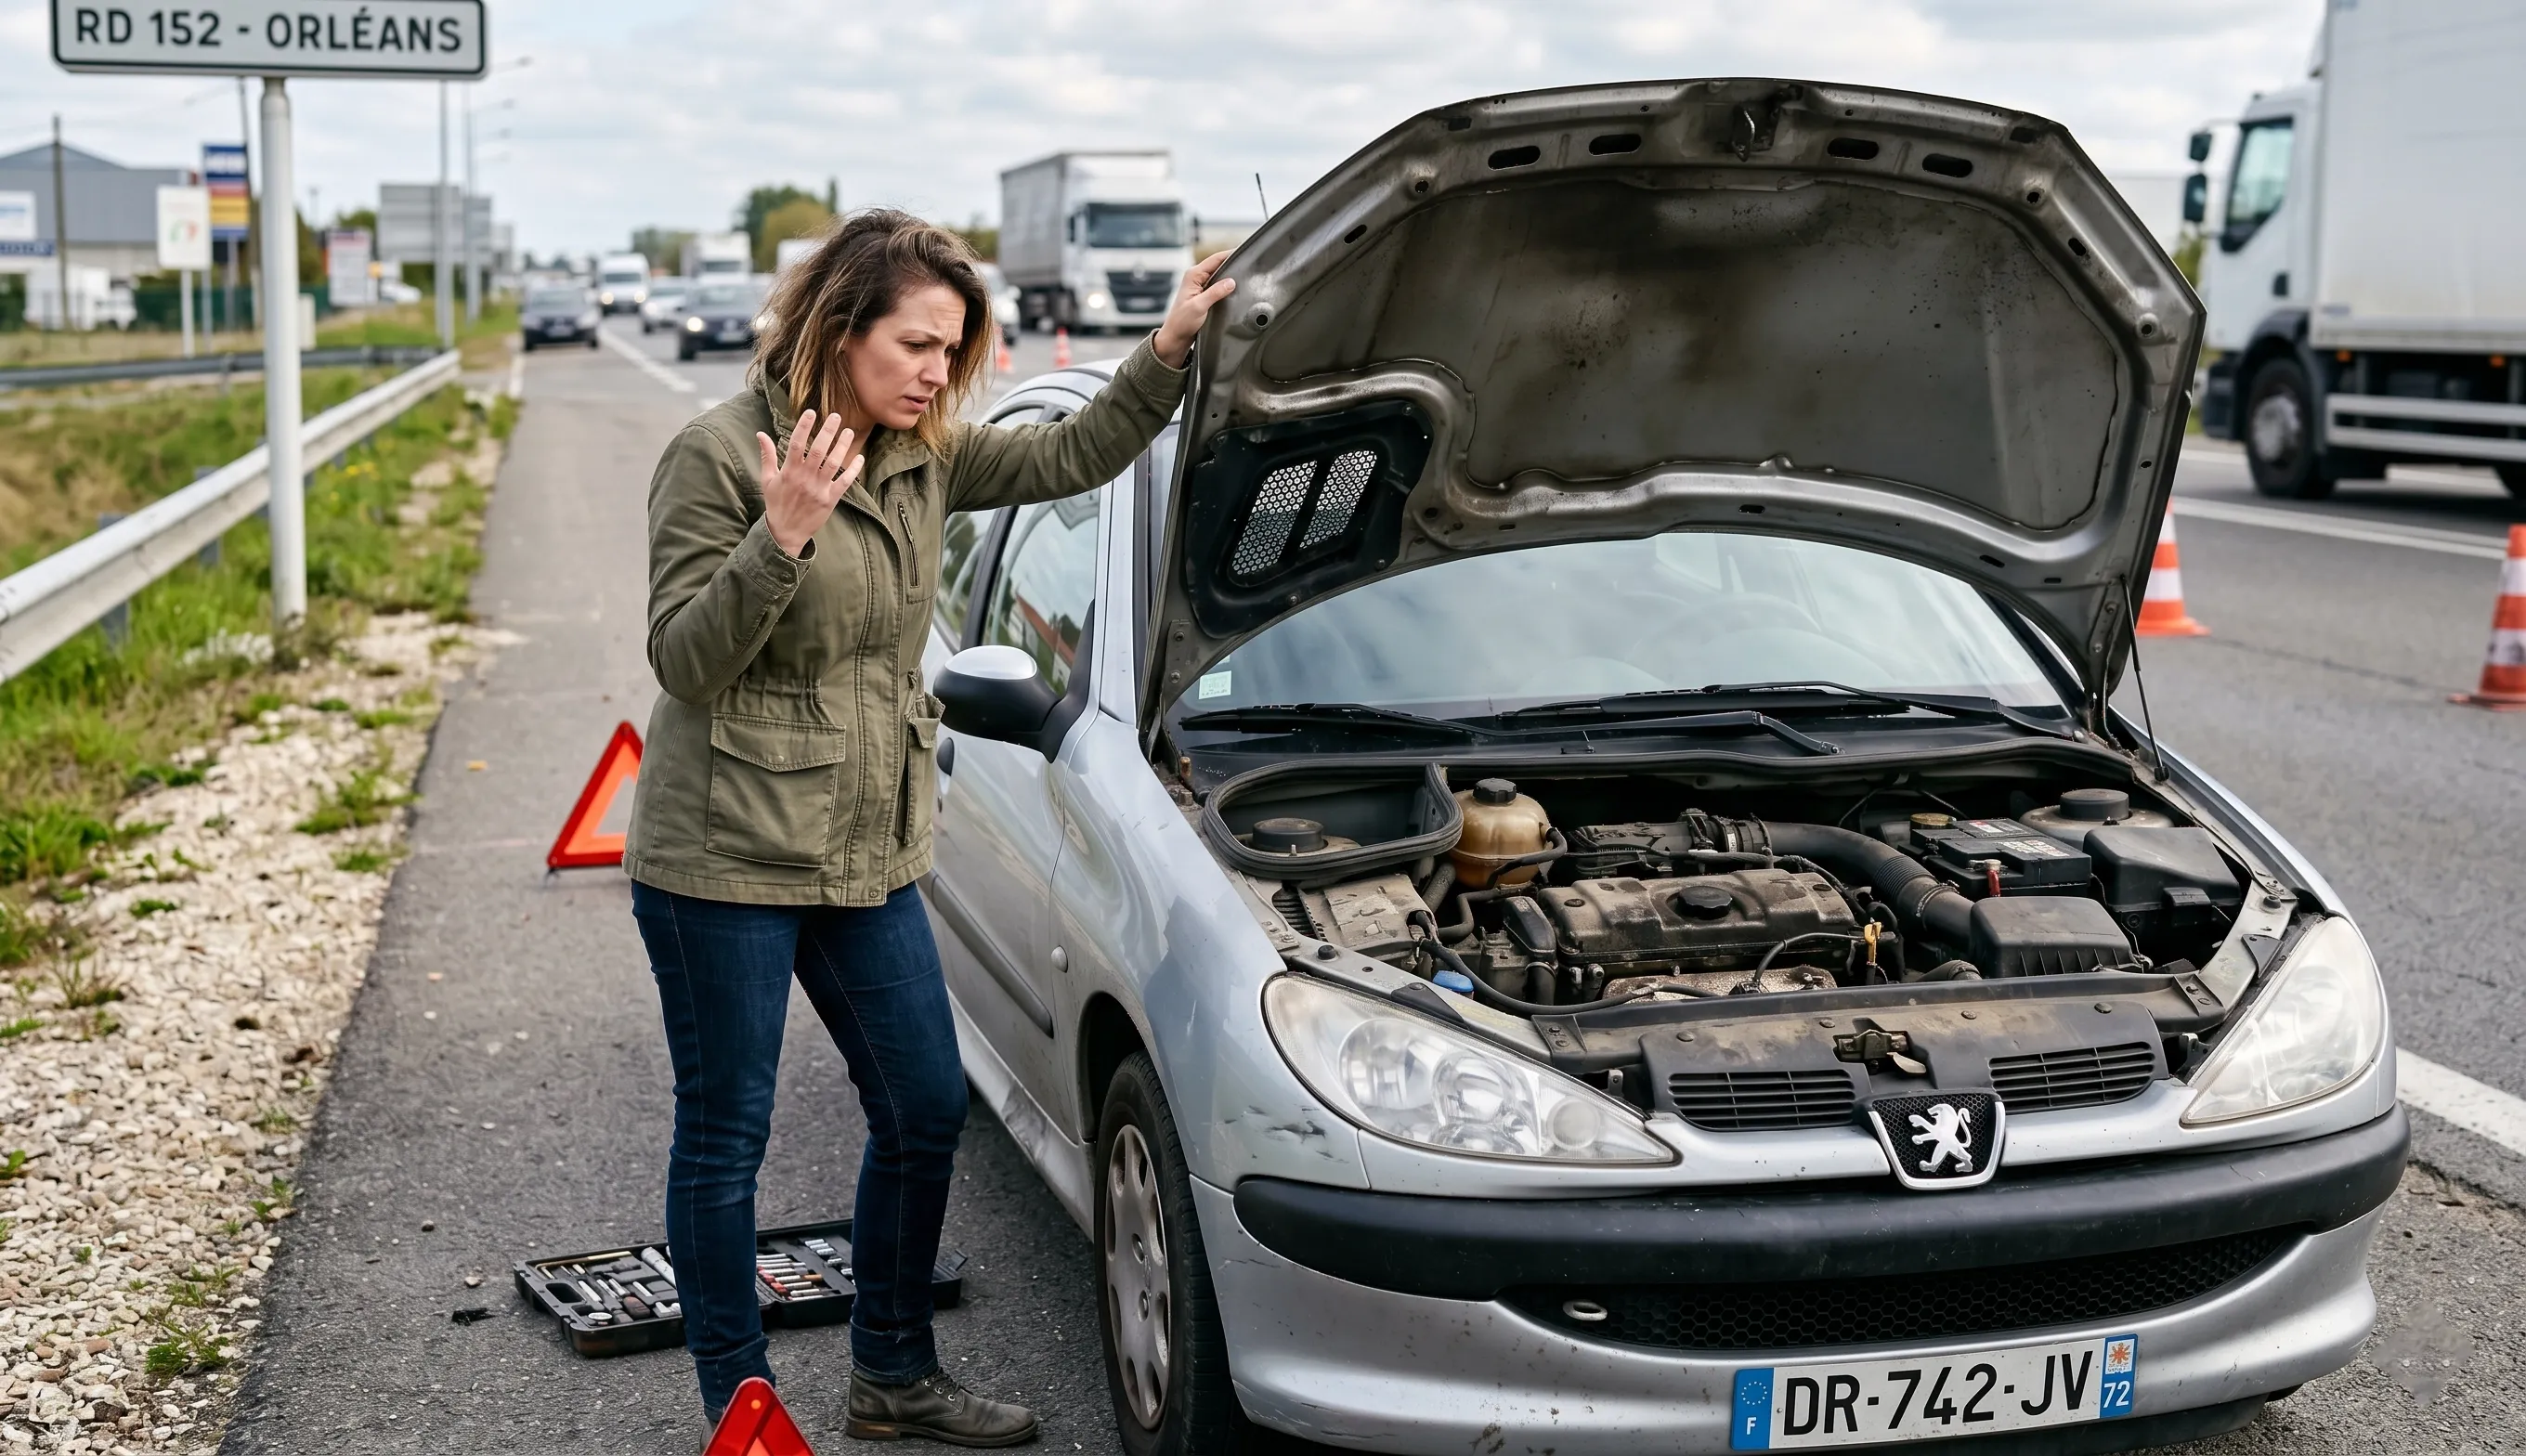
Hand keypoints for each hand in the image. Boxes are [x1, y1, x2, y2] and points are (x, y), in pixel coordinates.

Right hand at [755, 410, 861, 557]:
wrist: (786, 532)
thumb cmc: (776, 503)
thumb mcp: (767, 479)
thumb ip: (767, 455)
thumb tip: (760, 434)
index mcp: (789, 471)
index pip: (796, 443)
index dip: (804, 426)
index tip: (811, 412)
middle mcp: (805, 478)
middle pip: (818, 450)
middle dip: (828, 431)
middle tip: (836, 416)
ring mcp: (819, 489)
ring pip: (833, 463)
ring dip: (842, 446)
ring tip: (849, 431)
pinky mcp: (830, 499)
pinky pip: (844, 482)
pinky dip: (853, 469)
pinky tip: (859, 457)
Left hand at [1152, 252, 1236, 367]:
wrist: (1176, 337)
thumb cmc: (1181, 322)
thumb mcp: (1199, 306)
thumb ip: (1215, 292)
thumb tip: (1231, 282)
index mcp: (1193, 275)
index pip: (1215, 259)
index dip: (1230, 254)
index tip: (1244, 253)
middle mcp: (1197, 278)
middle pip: (1219, 265)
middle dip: (1232, 264)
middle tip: (1249, 265)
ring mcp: (1201, 286)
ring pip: (1220, 276)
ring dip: (1230, 276)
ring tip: (1245, 275)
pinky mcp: (1204, 295)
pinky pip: (1219, 286)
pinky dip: (1227, 286)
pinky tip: (1236, 289)